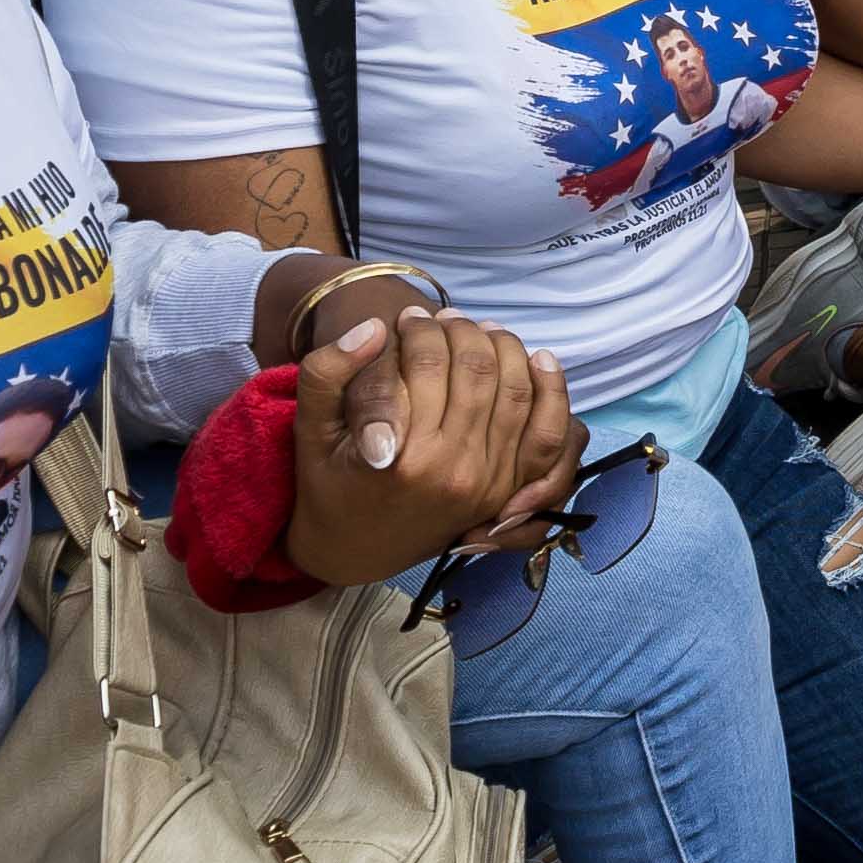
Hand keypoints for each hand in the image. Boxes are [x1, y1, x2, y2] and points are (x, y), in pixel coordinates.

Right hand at [282, 307, 580, 590]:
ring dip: (505, 348)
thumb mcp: (310, 428)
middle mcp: (453, 472)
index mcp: (404, 456)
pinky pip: (548, 434)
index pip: (429, 362)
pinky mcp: (507, 489)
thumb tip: (374, 328)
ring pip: (517, 391)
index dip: (422, 329)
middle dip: (464, 331)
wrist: (354, 544)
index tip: (409, 317)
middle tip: (447, 318)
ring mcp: (487, 483)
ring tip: (481, 330)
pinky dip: (551, 391)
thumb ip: (327, 373)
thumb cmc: (328, 480)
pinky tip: (538, 360)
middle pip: (479, 370)